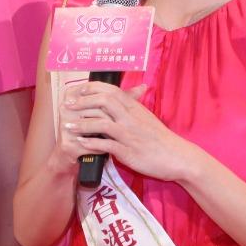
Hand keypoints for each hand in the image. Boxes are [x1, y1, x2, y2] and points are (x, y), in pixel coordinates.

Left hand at [62, 81, 195, 181]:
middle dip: (82, 102)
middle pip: (103, 102)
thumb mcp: (147, 117)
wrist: (177, 157)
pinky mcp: (128, 152)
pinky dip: (91, 143)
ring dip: (82, 124)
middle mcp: (131, 118)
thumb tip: (126, 95)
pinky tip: (80, 143)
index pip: (111, 90)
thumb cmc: (160, 138)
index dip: (93, 88)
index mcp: (135, 108)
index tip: (79, 90)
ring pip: (101, 123)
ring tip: (68, 126)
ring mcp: (129, 135)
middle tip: (68, 105)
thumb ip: (133, 106)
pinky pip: (105, 145)